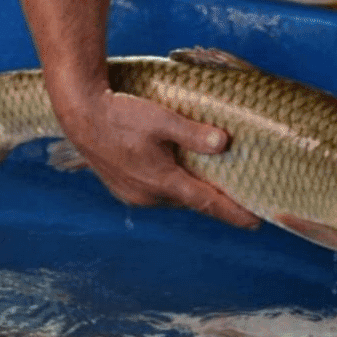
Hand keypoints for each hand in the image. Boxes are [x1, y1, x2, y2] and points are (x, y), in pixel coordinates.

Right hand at [49, 76, 260, 228]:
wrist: (80, 115)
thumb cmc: (120, 114)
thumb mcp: (161, 119)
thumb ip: (193, 133)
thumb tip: (223, 144)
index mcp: (162, 182)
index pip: (207, 203)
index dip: (233, 213)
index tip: (255, 222)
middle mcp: (149, 196)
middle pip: (191, 200)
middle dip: (213, 198)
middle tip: (238, 192)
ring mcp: (133, 195)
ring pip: (173, 196)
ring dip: (190, 190)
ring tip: (208, 180)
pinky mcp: (123, 189)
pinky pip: (156, 193)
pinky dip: (171, 185)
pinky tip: (175, 171)